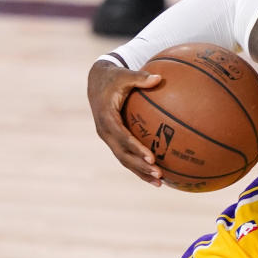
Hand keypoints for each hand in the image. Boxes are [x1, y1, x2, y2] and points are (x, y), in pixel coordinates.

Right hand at [87, 60, 162, 185]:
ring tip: (160, 183)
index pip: (122, 136)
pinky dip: (140, 167)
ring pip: (124, 159)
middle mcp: (105, 131)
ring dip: (141, 172)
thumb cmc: (114, 77)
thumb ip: (140, 77)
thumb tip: (159, 77)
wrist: (97, 81)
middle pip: (123, 154)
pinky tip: (157, 175)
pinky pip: (127, 156)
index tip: (151, 157)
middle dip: (140, 166)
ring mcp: (109, 138)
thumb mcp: (124, 75)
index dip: (136, 148)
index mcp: (106, 117)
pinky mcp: (114, 140)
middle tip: (159, 174)